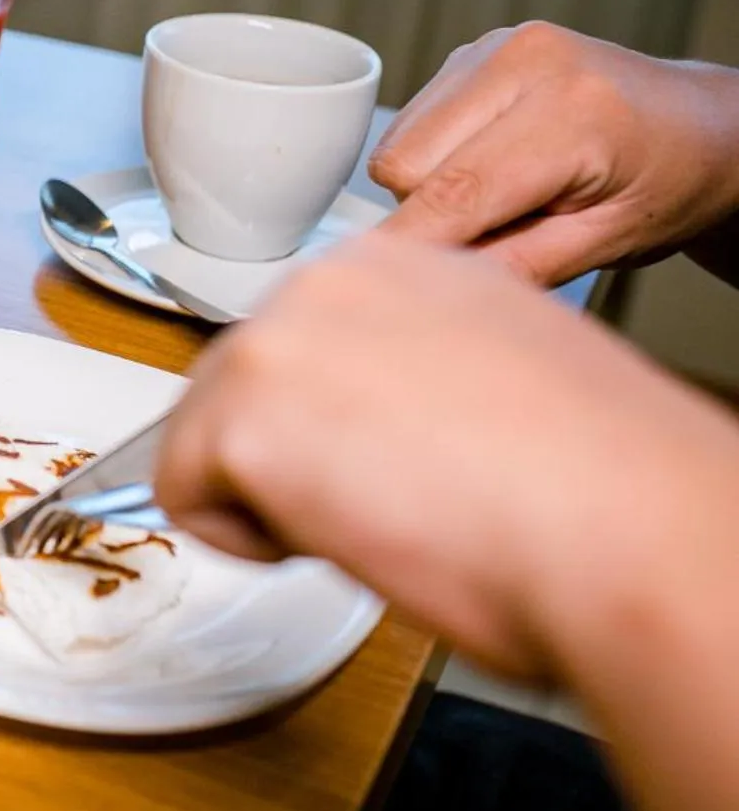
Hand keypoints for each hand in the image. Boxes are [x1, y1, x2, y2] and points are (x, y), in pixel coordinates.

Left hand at [153, 229, 738, 684]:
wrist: (625, 529)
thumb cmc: (595, 486)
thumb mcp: (492, 381)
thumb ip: (410, 375)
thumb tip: (369, 422)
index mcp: (396, 267)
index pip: (294, 346)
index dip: (320, 424)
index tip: (370, 462)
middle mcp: (325, 283)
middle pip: (235, 387)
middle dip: (286, 459)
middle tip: (382, 504)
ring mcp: (276, 341)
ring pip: (202, 437)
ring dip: (268, 499)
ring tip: (377, 519)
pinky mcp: (244, 418)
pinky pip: (185, 499)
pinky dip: (246, 543)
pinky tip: (343, 539)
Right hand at [369, 21, 738, 285]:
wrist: (701, 125)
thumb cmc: (670, 182)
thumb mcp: (607, 243)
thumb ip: (516, 266)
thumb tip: (436, 289)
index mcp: (572, 111)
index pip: (455, 193)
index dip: (408, 247)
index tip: (380, 286)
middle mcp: (525, 62)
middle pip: (407, 167)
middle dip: (434, 214)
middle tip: (498, 230)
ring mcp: (493, 48)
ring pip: (398, 144)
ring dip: (429, 185)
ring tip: (502, 193)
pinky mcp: (472, 51)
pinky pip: (410, 122)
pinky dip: (435, 156)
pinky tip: (490, 161)